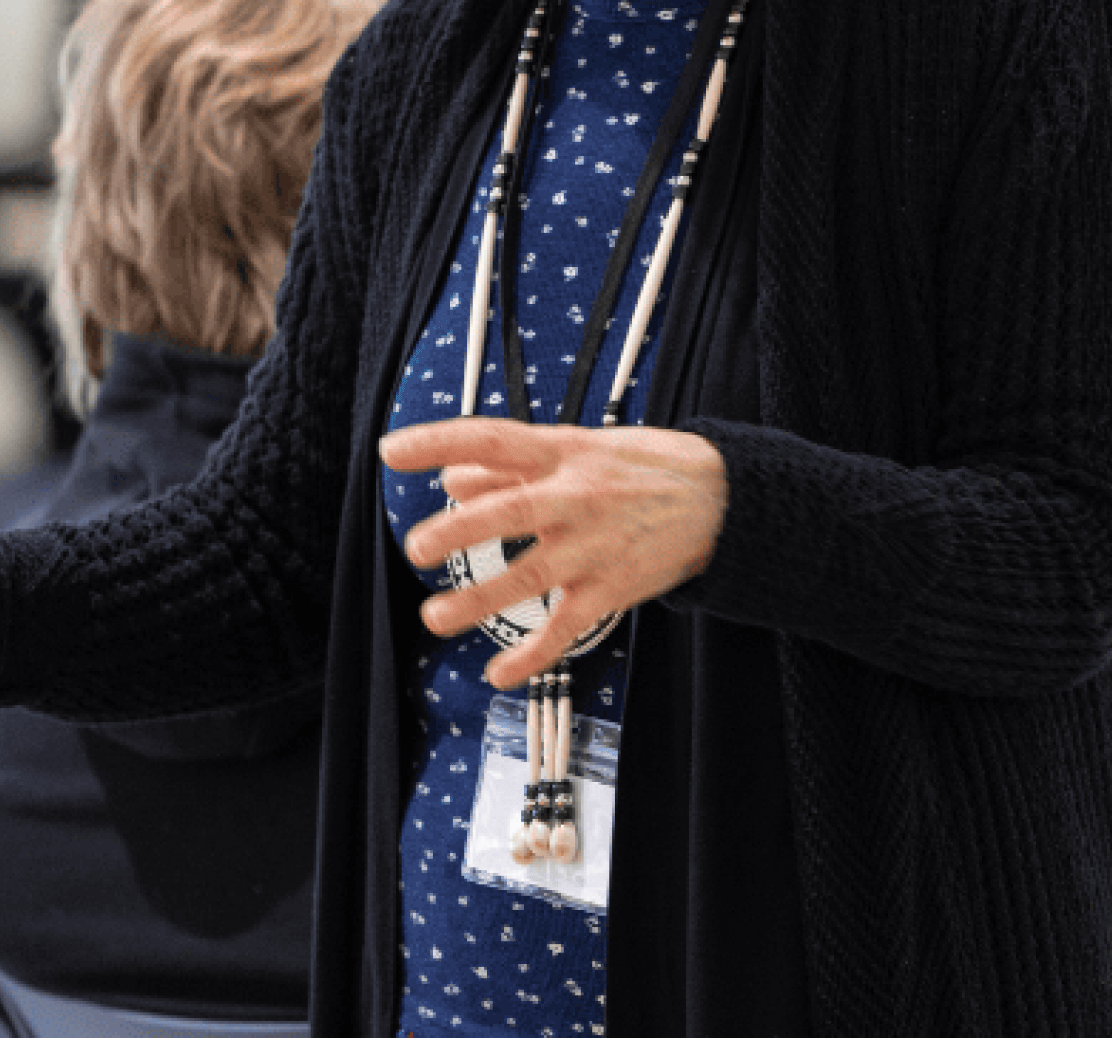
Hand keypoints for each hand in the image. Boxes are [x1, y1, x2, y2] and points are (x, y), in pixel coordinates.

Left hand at [383, 418, 726, 689]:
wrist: (718, 498)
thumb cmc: (643, 468)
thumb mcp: (578, 449)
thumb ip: (509, 467)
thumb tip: (452, 478)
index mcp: (561, 453)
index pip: (492, 439)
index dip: (439, 441)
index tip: (392, 451)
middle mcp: (574, 497)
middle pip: (509, 512)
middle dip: (459, 532)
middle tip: (417, 547)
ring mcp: (593, 546)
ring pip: (529, 576)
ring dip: (479, 600)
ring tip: (436, 617)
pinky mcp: (610, 588)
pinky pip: (565, 627)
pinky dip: (531, 654)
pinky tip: (500, 672)